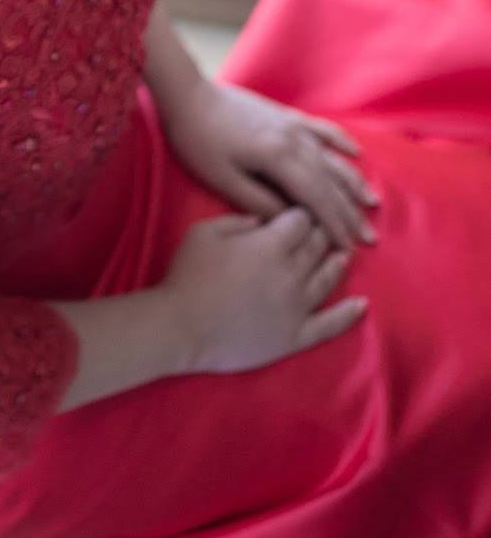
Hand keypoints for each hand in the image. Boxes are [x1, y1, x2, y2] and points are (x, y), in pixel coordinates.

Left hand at [160, 80, 380, 251]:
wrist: (188, 96)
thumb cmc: (199, 140)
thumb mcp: (222, 179)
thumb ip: (258, 202)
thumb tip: (289, 221)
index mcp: (276, 157)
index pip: (315, 198)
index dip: (334, 224)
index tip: (348, 247)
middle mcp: (292, 139)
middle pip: (329, 181)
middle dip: (350, 211)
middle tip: (367, 238)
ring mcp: (290, 124)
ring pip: (331, 157)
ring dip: (352, 182)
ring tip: (371, 204)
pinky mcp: (284, 115)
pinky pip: (320, 128)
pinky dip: (340, 141)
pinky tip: (355, 152)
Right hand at [163, 207, 368, 373]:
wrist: (183, 326)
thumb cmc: (189, 275)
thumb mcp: (205, 231)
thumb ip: (238, 220)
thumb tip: (262, 219)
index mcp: (271, 244)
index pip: (302, 220)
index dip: (302, 212)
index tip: (301, 209)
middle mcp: (292, 272)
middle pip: (318, 245)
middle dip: (321, 232)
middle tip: (323, 227)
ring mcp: (298, 306)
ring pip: (328, 278)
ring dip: (337, 263)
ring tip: (344, 254)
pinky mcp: (296, 336)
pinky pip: (330, 325)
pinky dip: (348, 314)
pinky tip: (362, 304)